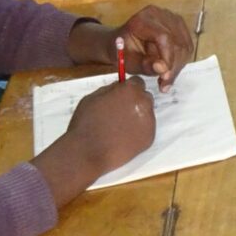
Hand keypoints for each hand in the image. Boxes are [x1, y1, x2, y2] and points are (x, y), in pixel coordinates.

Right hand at [32, 76, 155, 204]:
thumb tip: (119, 86)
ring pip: (146, 113)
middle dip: (135, 102)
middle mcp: (143, 102)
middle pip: (144, 97)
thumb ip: (110, 89)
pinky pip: (146, 129)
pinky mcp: (150, 137)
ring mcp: (149, 121)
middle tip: (120, 113)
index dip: (129, 89)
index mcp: (130, 89)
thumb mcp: (93, 97)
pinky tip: (123, 137)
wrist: (87, 153)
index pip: (137, 82)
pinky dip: (138, 131)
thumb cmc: (86, 123)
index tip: (122, 97)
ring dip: (137, 116)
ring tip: (120, 127)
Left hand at [119, 5, 193, 89]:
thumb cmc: (122, 51)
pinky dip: (180, 62)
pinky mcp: (179, 26)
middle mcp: (160, 14)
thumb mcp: (127, 61)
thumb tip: (162, 69)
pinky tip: (169, 71)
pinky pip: (187, 47)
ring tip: (165, 80)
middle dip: (173, 67)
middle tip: (164, 84)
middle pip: (177, 42)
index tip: (164, 76)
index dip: (167, 58)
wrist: (122, 42)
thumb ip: (144, 65)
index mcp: (143, 19)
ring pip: (185, 46)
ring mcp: (172, 19)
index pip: (164, 37)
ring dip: (177, 66)